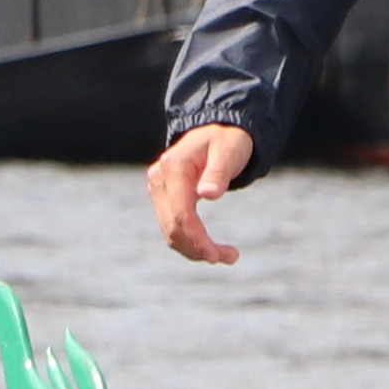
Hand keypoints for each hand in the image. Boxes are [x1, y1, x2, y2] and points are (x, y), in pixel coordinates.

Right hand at [149, 124, 258, 265]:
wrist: (217, 131)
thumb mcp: (229, 152)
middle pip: (172, 227)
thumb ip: (218, 173)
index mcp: (173, 168)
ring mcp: (158, 188)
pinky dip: (190, 241)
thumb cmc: (227, 141)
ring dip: (194, 249)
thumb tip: (208, 194)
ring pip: (170, 231)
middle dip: (198, 249)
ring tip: (227, 256)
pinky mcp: (163, 197)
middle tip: (231, 258)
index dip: (197, 239)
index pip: (181, 214)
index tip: (218, 256)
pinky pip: (172, 226)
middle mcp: (159, 179)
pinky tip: (210, 247)